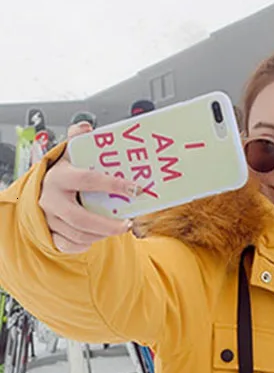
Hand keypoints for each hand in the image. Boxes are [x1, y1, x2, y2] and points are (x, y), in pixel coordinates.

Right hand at [39, 121, 136, 254]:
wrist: (38, 192)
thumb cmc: (62, 175)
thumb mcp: (68, 155)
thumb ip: (77, 140)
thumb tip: (85, 127)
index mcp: (58, 177)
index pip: (88, 180)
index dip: (114, 185)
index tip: (136, 189)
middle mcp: (50, 199)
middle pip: (82, 219)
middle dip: (109, 225)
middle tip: (128, 224)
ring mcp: (48, 219)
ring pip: (79, 234)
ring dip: (101, 234)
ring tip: (116, 228)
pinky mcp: (48, 234)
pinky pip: (70, 245)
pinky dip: (86, 243)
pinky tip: (97, 236)